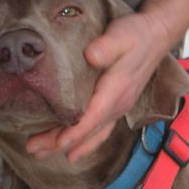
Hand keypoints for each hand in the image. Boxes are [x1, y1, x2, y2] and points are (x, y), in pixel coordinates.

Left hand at [26, 8, 172, 162]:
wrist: (155, 36)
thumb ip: (106, 46)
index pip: (93, 117)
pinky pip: (98, 131)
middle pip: (87, 131)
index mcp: (116, 90)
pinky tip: (70, 152)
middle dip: (59, 142)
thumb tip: (91, 56)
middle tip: (32, 149)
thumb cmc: (136, 34)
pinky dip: (83, 143)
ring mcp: (118, 108)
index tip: (57, 143)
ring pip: (92, 135)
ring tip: (41, 154)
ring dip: (67, 146)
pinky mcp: (115, 106)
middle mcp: (118, 105)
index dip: (75, 132)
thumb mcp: (121, 35)